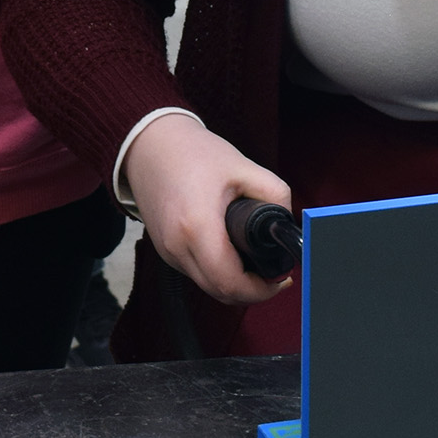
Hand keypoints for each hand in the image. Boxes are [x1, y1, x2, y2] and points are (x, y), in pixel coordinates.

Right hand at [122, 113, 293, 306]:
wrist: (149, 145)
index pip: (230, 281)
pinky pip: (195, 273)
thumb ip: (275, 195)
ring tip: (255, 264)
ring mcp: (167, 251)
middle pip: (220, 292)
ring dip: (234, 283)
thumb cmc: (191, 152)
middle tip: (272, 274)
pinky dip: (217, 273)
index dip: (261, 289)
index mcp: (197, 226)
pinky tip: (232, 255)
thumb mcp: (243, 167)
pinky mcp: (164, 250)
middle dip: (252, 290)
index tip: (279, 278)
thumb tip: (288, 224)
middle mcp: (177, 245)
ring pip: (207, 287)